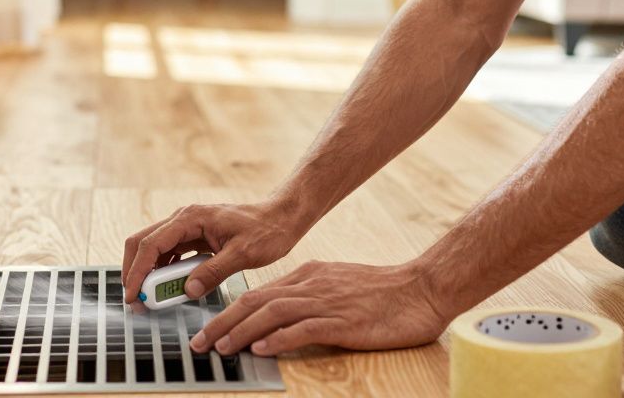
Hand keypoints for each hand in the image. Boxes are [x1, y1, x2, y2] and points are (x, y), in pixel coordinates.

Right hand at [121, 201, 303, 303]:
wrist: (281, 218)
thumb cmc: (266, 230)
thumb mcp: (242, 254)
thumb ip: (213, 272)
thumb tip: (189, 290)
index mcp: (191, 218)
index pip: (151, 245)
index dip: (137, 271)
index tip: (134, 295)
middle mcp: (184, 219)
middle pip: (143, 243)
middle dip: (135, 271)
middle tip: (137, 300)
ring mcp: (187, 228)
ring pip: (154, 249)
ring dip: (149, 273)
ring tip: (152, 299)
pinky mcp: (194, 237)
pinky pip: (170, 255)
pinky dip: (165, 272)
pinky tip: (170, 288)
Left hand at [188, 260, 452, 356]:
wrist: (422, 289)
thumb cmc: (384, 292)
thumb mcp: (338, 286)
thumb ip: (310, 297)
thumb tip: (281, 319)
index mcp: (308, 276)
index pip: (259, 292)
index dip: (229, 311)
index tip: (210, 328)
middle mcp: (311, 285)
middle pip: (255, 301)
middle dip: (223, 322)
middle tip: (201, 343)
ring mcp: (326, 302)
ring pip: (272, 313)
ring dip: (241, 332)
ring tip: (221, 348)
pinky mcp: (343, 322)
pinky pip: (303, 328)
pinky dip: (278, 338)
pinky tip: (261, 348)